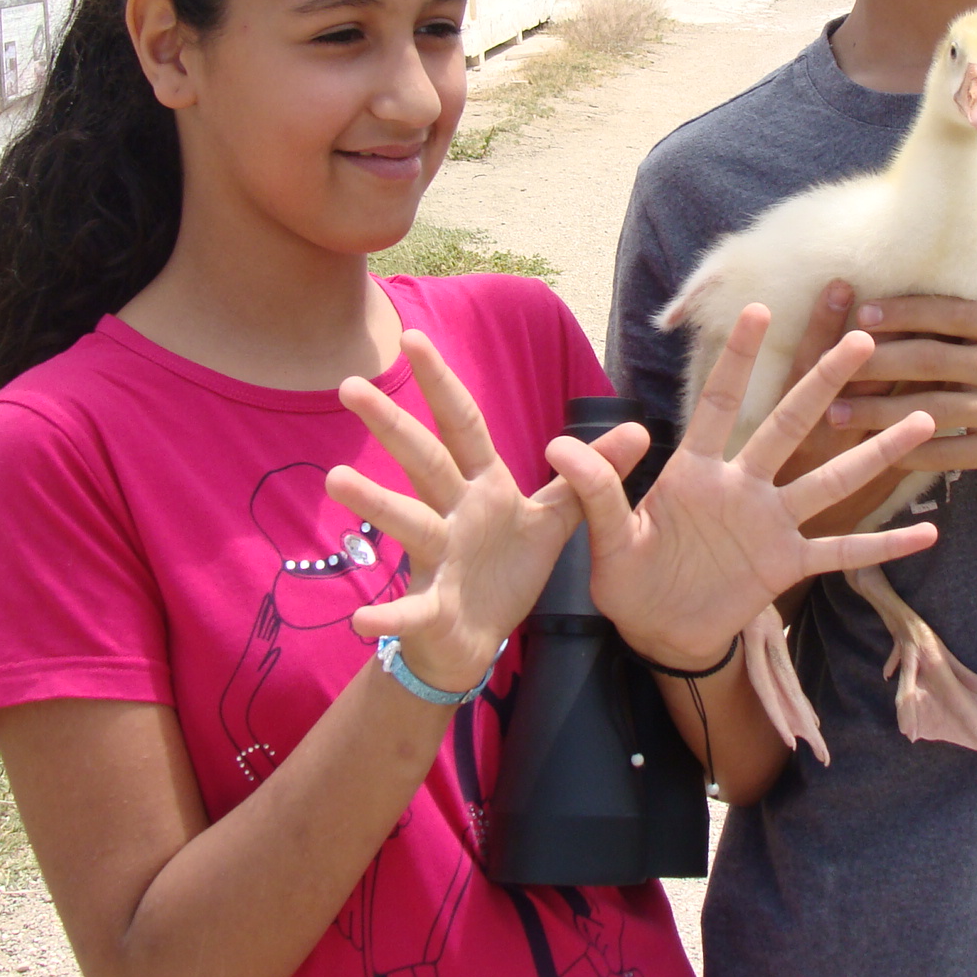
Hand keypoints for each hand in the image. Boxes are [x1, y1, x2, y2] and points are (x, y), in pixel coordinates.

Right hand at [326, 332, 640, 694]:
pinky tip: (363, 620)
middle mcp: (452, 513)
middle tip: (351, 385)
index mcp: (482, 486)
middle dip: (391, 424)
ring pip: (407, 523)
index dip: (441, 383)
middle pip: (424, 461)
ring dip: (374, 502)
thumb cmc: (506, 569)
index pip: (462, 425)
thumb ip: (588, 475)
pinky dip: (387, 616)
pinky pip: (408, 611)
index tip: (412, 337)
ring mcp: (437, 559)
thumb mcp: (552, 518)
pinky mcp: (430, 609)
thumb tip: (638, 428)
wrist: (477, 639)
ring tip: (338, 479)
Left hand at [546, 305, 939, 671]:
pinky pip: (840, 551)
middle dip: (823, 381)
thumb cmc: (629, 580)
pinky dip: (881, 544)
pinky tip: (927, 533)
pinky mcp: (785, 566)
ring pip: (829, 479)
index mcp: (696, 471)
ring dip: (873, 451)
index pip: (718, 403)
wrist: (657, 634)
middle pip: (790, 424)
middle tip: (862, 337)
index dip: (736, 358)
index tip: (756, 308)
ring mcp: (770, 524)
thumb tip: (556, 445)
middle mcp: (742, 487)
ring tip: (922, 417)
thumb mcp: (605, 538)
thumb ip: (594, 491)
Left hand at [831, 259, 976, 483]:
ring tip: (837, 412)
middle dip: (878, 361)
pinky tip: (880, 452)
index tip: (861, 312)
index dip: (904, 312)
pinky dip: (916, 452)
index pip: (950, 313)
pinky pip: (955, 453)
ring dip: (881, 412)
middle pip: (933, 359)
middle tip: (830, 362)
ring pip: (934, 409)